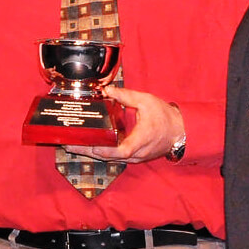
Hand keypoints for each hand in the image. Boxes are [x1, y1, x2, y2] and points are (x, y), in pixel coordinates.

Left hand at [63, 86, 183, 162]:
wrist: (180, 131)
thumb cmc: (164, 116)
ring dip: (93, 153)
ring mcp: (136, 157)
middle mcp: (137, 152)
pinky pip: (116, 157)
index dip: (105, 150)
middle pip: (110, 157)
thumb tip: (107, 89)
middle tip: (69, 145)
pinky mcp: (134, 156)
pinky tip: (90, 145)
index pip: (122, 150)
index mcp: (141, 139)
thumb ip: (126, 96)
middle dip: (88, 152)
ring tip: (74, 145)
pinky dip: (102, 152)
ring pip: (111, 159)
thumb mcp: (146, 101)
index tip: (90, 145)